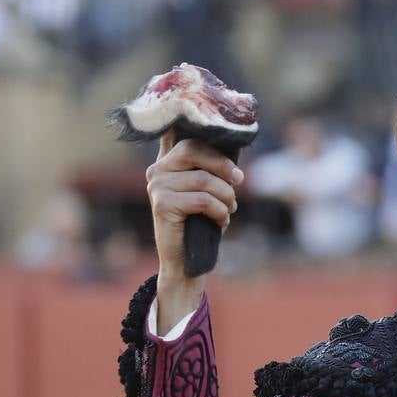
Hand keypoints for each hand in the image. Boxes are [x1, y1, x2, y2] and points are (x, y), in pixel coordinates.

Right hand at [146, 131, 241, 274]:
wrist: (187, 261)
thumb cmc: (201, 223)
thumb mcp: (209, 191)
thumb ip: (214, 168)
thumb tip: (238, 144)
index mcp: (167, 161)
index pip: (186, 136)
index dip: (209, 138)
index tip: (233, 154)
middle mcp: (157, 169)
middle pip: (195, 150)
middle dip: (224, 166)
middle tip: (239, 182)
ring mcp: (157, 186)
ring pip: (204, 179)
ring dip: (226, 196)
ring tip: (230, 209)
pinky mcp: (162, 204)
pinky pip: (203, 199)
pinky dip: (220, 211)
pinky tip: (221, 221)